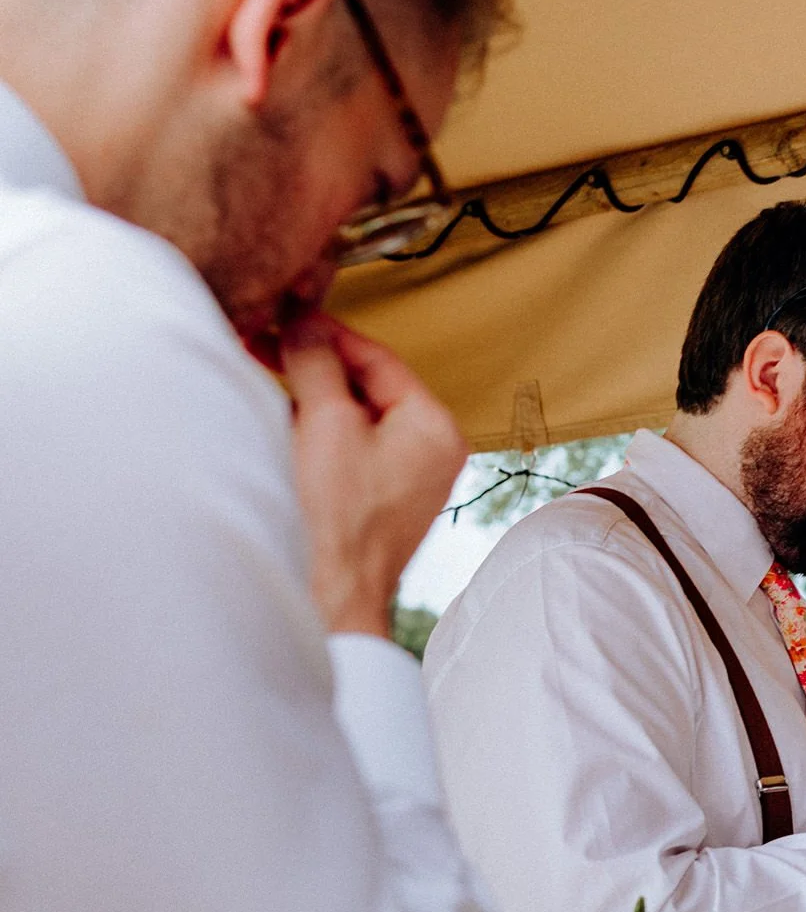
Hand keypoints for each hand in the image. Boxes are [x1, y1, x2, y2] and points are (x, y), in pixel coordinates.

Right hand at [280, 314, 466, 637]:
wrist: (328, 595)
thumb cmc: (336, 520)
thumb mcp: (324, 422)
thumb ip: (317, 365)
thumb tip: (306, 326)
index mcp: (434, 429)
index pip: (380, 360)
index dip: (330, 334)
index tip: (290, 317)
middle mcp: (428, 453)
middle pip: (365, 387)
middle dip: (313, 365)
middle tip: (266, 342)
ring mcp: (403, 479)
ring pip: (351, 417)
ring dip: (308, 397)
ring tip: (264, 377)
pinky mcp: (374, 500)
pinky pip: (343, 449)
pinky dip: (311, 432)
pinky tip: (276, 422)